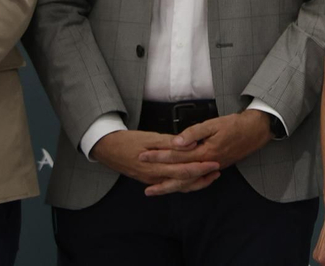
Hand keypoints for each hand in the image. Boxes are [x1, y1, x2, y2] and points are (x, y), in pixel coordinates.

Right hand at [91, 129, 220, 194]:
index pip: (183, 171)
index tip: (215, 162)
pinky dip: (184, 183)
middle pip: (183, 181)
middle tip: (217, 169)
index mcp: (155, 167)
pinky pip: (170, 184)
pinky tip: (193, 179)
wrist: (107, 149)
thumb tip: (190, 144)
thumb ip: (170, 142)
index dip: (200, 168)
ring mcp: (152, 180)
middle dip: (202, 176)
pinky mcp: (150, 179)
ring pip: (177, 186)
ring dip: (195, 182)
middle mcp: (154, 177)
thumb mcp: (149, 137)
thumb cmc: (128, 141)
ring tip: (210, 176)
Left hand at [136, 110, 273, 178]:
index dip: (158, 155)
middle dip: (158, 174)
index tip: (143, 155)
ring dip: (169, 186)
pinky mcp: (215, 167)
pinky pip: (195, 181)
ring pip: (186, 182)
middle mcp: (207, 164)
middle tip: (141, 177)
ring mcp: (211, 168)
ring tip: (153, 190)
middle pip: (178, 174)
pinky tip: (175, 185)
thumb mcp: (215, 124)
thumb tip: (176, 142)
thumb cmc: (237, 125)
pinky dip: (183, 185)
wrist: (257, 130)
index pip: (176, 156)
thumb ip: (194, 133)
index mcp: (205, 153)